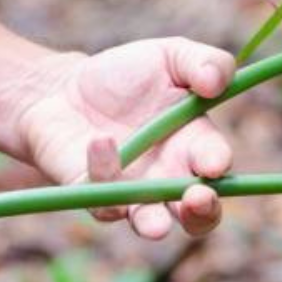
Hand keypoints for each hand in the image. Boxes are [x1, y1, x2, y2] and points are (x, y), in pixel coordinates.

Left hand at [16, 38, 235, 239]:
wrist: (63, 89)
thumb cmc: (126, 75)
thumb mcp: (170, 56)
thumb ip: (204, 61)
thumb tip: (216, 81)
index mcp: (196, 145)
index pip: (216, 166)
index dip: (218, 166)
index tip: (212, 162)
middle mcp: (170, 177)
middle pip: (198, 214)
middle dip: (202, 213)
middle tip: (198, 200)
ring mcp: (133, 193)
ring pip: (151, 224)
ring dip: (154, 225)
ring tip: (155, 225)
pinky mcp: (95, 197)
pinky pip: (103, 199)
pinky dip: (104, 170)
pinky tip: (100, 139)